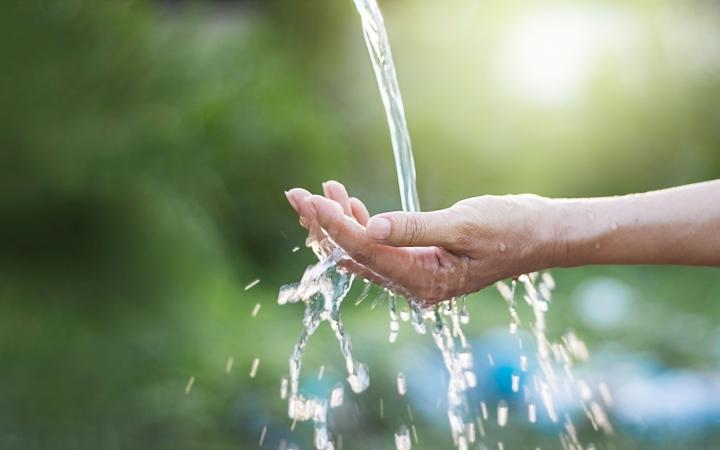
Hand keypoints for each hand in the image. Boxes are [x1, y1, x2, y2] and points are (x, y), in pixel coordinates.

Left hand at [285, 181, 554, 303]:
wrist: (541, 233)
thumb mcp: (464, 224)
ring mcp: (415, 274)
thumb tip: (368, 227)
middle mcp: (414, 284)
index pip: (364, 252)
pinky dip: (360, 224)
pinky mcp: (418, 261)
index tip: (308, 198)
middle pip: (354, 257)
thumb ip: (415, 228)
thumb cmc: (511, 228)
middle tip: (296, 194)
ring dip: (339, 223)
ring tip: (321, 191)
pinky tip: (349, 202)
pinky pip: (378, 247)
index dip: (333, 225)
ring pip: (362, 253)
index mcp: (424, 281)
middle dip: (323, 226)